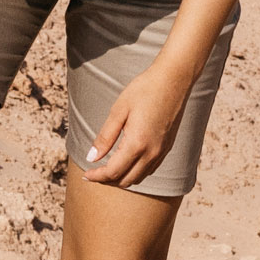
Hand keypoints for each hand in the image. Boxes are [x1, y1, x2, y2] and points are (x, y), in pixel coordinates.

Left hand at [84, 60, 196, 189]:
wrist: (174, 79)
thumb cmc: (144, 90)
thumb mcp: (119, 110)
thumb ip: (105, 137)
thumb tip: (91, 158)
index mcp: (137, 143)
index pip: (113, 172)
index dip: (97, 177)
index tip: (85, 175)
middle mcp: (151, 152)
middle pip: (126, 180)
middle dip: (108, 180)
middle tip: (93, 173)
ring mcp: (161, 152)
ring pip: (139, 178)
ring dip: (121, 178)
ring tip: (107, 169)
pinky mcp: (167, 148)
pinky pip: (149, 170)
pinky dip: (135, 172)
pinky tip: (126, 162)